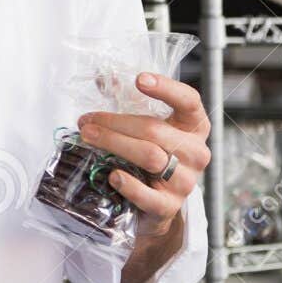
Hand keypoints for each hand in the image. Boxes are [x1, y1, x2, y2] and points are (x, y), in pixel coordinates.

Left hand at [76, 72, 210, 282]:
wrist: (156, 204)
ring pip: (150, 157)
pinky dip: (128, 185)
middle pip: (155, 130)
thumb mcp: (143, 127)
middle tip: (86, 122)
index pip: (189, 101)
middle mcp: (195, 152)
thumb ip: (126, 100)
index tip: (139, 79)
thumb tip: (103, 76)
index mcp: (193, 127)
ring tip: (89, 138)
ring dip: (115, 145)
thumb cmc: (150, 156)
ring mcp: (186, 180)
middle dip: (115, 123)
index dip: (166, 88)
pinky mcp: (170, 206)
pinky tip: (112, 175)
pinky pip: (149, 196)